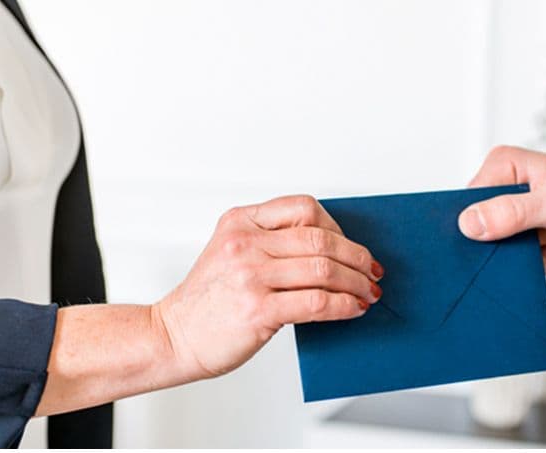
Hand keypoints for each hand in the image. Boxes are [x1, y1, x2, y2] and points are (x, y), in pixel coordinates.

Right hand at [154, 195, 383, 381]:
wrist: (174, 336)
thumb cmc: (208, 301)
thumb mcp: (231, 252)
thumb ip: (272, 242)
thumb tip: (333, 250)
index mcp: (240, 222)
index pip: (304, 208)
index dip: (337, 227)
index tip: (351, 246)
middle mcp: (245, 243)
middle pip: (320, 239)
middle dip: (356, 257)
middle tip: (372, 271)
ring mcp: (250, 276)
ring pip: (324, 269)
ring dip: (356, 283)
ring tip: (368, 292)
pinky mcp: (258, 310)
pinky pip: (317, 301)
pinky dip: (344, 305)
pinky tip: (352, 308)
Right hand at [458, 146, 545, 273]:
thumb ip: (512, 212)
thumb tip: (470, 223)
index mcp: (503, 165)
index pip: (467, 200)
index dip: (475, 225)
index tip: (495, 242)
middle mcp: (503, 184)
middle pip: (477, 224)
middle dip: (498, 245)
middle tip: (524, 250)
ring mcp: (512, 208)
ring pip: (492, 243)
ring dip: (517, 257)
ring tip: (543, 251)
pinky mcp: (522, 228)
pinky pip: (508, 253)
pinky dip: (528, 261)